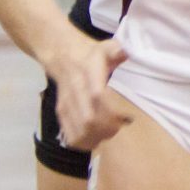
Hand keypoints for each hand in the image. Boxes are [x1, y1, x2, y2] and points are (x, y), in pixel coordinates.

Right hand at [49, 33, 130, 149]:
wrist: (63, 56)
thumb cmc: (92, 54)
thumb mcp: (106, 47)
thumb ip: (117, 50)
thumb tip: (126, 51)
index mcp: (88, 74)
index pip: (97, 96)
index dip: (112, 111)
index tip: (127, 116)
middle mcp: (75, 91)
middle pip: (89, 120)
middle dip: (108, 128)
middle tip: (120, 127)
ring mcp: (66, 104)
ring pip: (79, 132)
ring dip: (97, 138)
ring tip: (109, 133)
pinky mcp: (61, 114)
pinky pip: (70, 136)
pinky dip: (85, 143)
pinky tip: (97, 139)